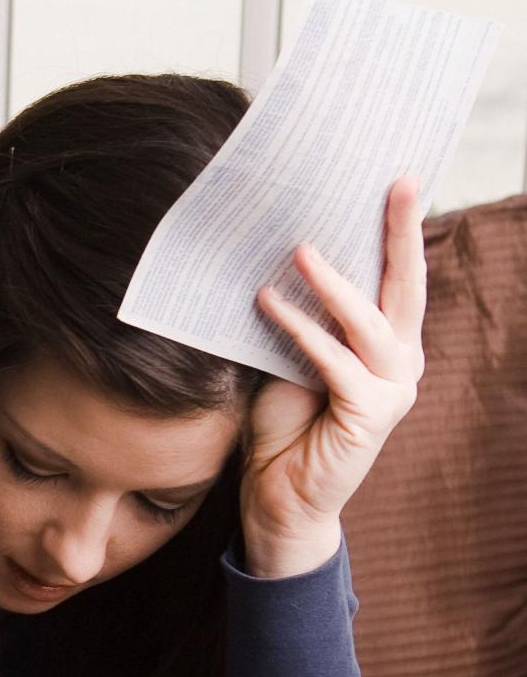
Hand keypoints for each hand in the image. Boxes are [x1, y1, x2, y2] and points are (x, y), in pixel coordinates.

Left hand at [243, 178, 426, 579]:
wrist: (277, 498)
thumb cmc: (282, 425)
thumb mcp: (286, 357)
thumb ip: (297, 315)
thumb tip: (276, 255)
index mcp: (386, 343)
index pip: (395, 275)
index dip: (397, 228)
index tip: (394, 178)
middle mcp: (401, 361)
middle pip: (406, 286)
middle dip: (402, 232)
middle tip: (400, 181)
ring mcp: (391, 389)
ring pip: (373, 322)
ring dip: (336, 283)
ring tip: (301, 248)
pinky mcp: (369, 415)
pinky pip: (336, 363)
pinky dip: (302, 332)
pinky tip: (269, 305)